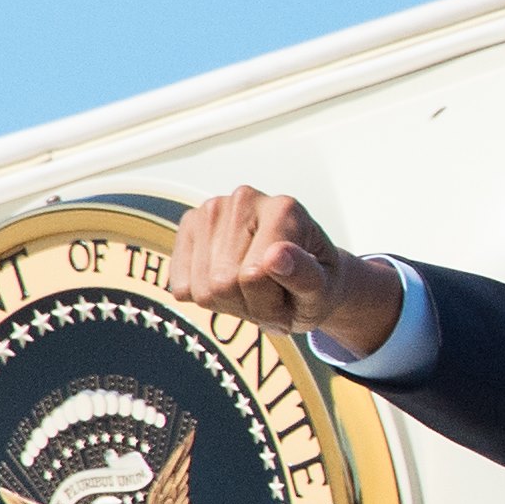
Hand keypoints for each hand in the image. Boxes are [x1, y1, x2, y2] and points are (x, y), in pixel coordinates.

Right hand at [168, 185, 403, 356]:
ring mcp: (212, 209)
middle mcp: (244, 199)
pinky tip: (229, 283)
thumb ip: (306, 277)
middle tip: (271, 296)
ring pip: (201, 288)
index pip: (254, 276)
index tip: (289, 298)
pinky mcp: (189, 225)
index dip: (270, 304)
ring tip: (253, 290)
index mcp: (284, 209)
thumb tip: (277, 256)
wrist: (299, 276)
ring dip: (228, 303)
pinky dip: (205, 298)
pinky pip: (182, 286)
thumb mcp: (322, 293)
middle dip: (249, 304)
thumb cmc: (312, 286)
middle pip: (223, 283)